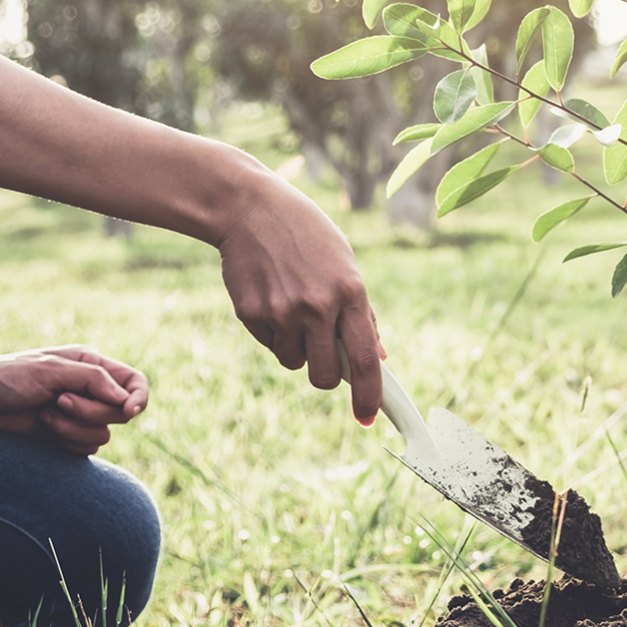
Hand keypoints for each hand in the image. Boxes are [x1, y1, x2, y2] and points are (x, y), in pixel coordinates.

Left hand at [0, 346, 149, 455]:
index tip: (128, 411)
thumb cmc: (7, 377)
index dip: (139, 398)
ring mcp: (79, 415)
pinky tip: (42, 428)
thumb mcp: (51, 370)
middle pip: (120, 413)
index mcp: (92, 366)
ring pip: (103, 434)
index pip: (135, 383)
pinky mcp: (66, 436)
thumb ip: (93, 380)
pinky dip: (66, 441)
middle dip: (90, 412)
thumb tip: (126, 401)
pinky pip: (86, 448)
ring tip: (44, 415)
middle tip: (59, 402)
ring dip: (72, 429)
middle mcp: (90, 390)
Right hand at [217, 170, 384, 423]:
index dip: (369, 396)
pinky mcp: (251, 313)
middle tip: (321, 354)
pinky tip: (270, 296)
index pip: (364, 360)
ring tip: (291, 305)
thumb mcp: (344, 264)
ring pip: (293, 361)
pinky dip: (272, 331)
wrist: (249, 208)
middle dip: (326, 376)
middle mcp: (317, 306)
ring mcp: (282, 312)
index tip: (367, 418)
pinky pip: (269, 344)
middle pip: (325, 376)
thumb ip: (361, 313)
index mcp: (350, 292)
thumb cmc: (306, 235)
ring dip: (295, 347)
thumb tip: (377, 358)